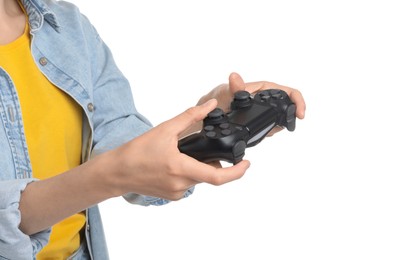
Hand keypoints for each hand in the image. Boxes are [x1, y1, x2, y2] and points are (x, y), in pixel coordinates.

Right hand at [108, 99, 250, 200]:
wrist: (117, 172)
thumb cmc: (137, 152)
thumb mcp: (165, 129)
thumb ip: (191, 116)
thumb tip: (210, 105)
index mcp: (181, 168)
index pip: (217, 176)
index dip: (236, 173)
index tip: (247, 164)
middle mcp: (181, 184)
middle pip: (208, 174)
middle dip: (211, 161)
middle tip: (203, 148)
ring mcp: (177, 193)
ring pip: (199, 178)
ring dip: (198, 166)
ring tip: (181, 154)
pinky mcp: (172, 196)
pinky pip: (189, 183)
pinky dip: (189, 172)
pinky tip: (174, 163)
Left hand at [197, 72, 305, 135]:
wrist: (208, 114)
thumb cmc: (217, 99)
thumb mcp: (225, 93)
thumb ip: (233, 88)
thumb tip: (234, 76)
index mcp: (262, 88)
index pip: (288, 91)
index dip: (298, 101)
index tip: (300, 114)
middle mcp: (265, 98)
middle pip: (287, 107)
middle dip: (285, 119)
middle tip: (272, 128)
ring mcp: (264, 110)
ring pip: (279, 119)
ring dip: (275, 127)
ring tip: (262, 130)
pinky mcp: (260, 120)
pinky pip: (271, 126)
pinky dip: (268, 131)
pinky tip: (260, 133)